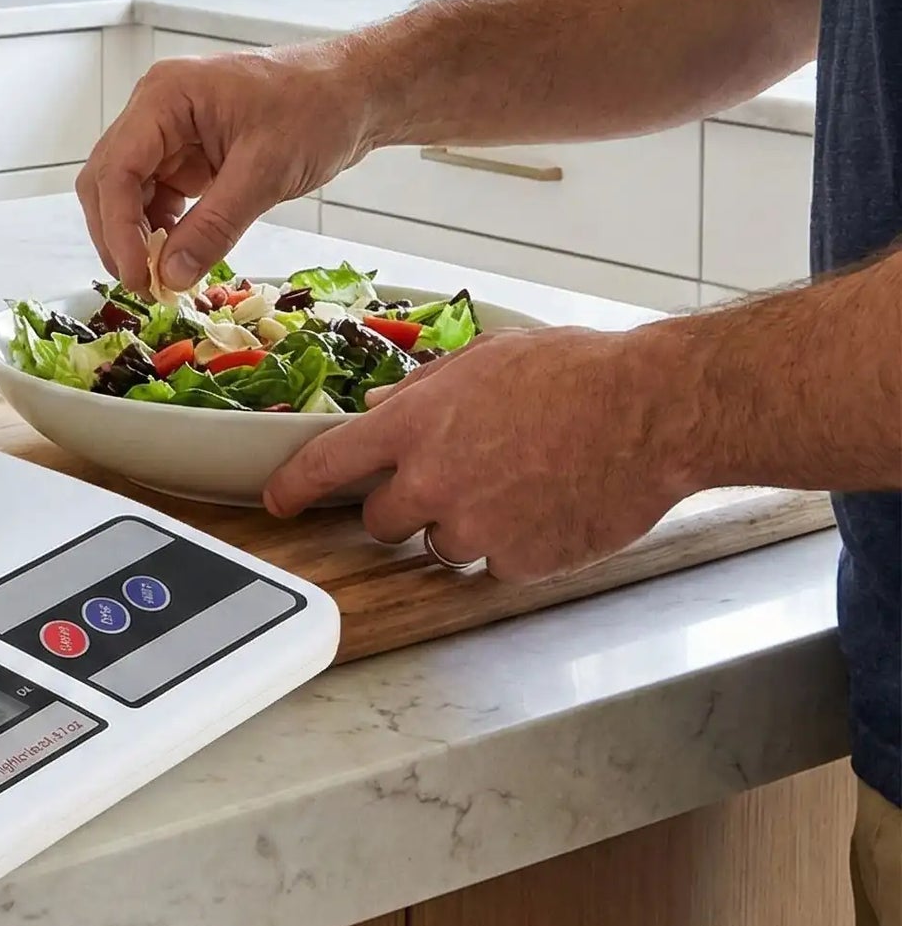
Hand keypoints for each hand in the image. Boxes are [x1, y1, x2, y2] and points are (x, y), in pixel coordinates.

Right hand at [77, 44, 376, 291]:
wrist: (355, 91)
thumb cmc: (317, 110)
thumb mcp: (267, 172)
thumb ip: (214, 226)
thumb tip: (171, 276)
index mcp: (165, 96)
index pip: (117, 168)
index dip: (119, 228)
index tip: (139, 276)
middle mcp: (156, 108)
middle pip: (108, 179)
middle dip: (118, 235)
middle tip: (146, 285)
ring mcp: (170, 130)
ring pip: (127, 190)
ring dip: (137, 235)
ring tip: (162, 278)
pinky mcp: (187, 151)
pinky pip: (157, 193)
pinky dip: (162, 228)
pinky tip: (178, 255)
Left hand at [262, 326, 689, 581]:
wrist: (648, 410)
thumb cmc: (573, 373)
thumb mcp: (482, 360)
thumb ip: (421, 391)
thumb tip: (381, 409)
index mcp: (413, 424)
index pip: (328, 463)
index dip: (295, 486)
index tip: (278, 501)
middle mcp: (433, 480)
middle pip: (380, 522)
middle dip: (402, 507)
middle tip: (451, 480)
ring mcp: (476, 527)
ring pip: (440, 546)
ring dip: (463, 525)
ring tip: (516, 485)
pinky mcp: (520, 562)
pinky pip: (496, 565)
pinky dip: (513, 545)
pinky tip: (546, 508)